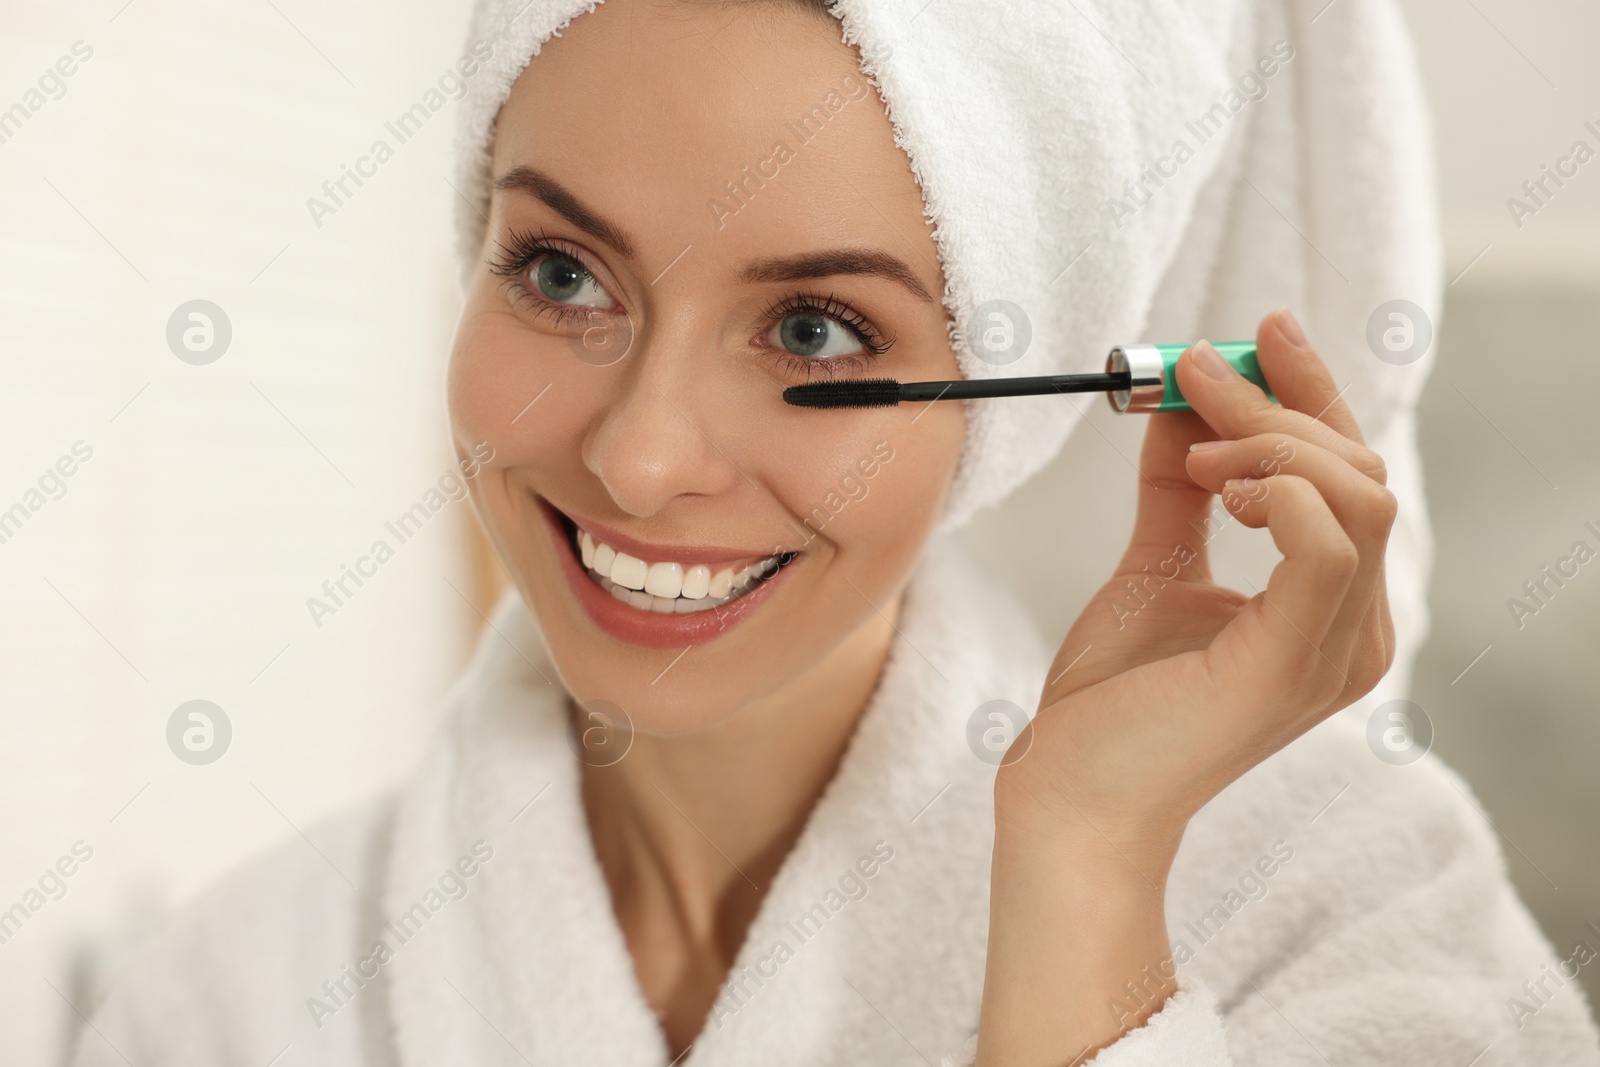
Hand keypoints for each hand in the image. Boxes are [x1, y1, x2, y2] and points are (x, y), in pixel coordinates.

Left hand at [975, 307, 1397, 1065]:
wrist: (1070, 796)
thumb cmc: (1112, 702)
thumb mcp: (1153, 567)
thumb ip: (1178, 491)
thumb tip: (1178, 405)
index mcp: (1331, 607)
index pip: (1347, 473)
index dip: (1311, 391)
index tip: (1258, 329)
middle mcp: (1356, 629)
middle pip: (1357, 468)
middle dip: (1274, 403)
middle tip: (1190, 374)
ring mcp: (1336, 651)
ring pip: (1351, 492)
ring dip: (1268, 441)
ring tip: (1191, 452)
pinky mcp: (1295, 665)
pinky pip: (1326, 543)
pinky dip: (1278, 488)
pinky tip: (1216, 486)